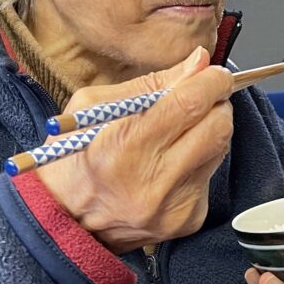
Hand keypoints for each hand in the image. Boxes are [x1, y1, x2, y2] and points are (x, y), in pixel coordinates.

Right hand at [34, 46, 234, 252]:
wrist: (63, 221)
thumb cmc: (73, 158)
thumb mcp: (93, 107)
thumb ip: (152, 83)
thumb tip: (199, 62)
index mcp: (123, 147)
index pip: (190, 104)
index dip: (211, 82)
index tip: (215, 74)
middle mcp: (152, 181)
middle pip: (218, 127)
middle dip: (216, 104)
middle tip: (202, 98)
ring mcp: (173, 206)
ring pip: (220, 150)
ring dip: (208, 131)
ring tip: (179, 133)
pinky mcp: (187, 220)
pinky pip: (209, 176)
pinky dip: (198, 162)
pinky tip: (171, 164)